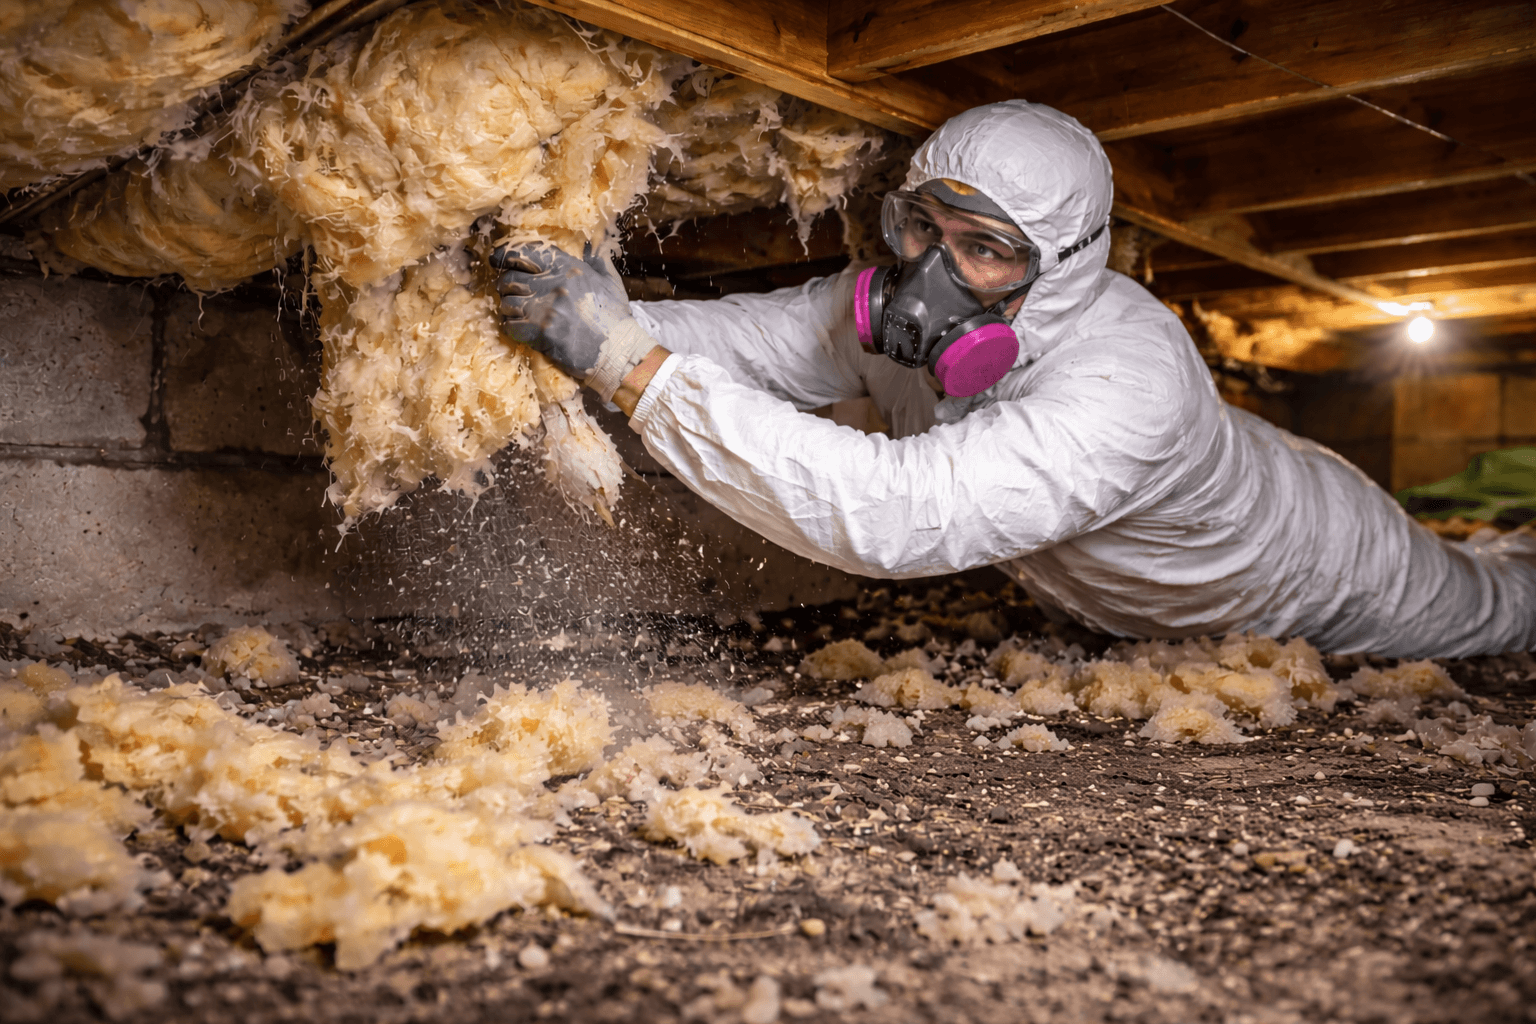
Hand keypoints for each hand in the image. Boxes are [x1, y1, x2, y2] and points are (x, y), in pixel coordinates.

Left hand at [493, 243, 633, 378]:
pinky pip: (510, 326)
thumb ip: (598, 260)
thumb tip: (591, 245)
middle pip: (510, 279)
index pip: (524, 252)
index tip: (497, 260)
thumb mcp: (611, 281)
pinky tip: (521, 329)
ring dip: (509, 308)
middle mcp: (552, 284)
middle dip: (506, 287)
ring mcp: (545, 309)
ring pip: (506, 303)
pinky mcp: (541, 333)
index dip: (505, 255)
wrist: (618, 350)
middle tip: (513, 294)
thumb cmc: (615, 317)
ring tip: (518, 313)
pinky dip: (512, 327)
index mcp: (567, 267)